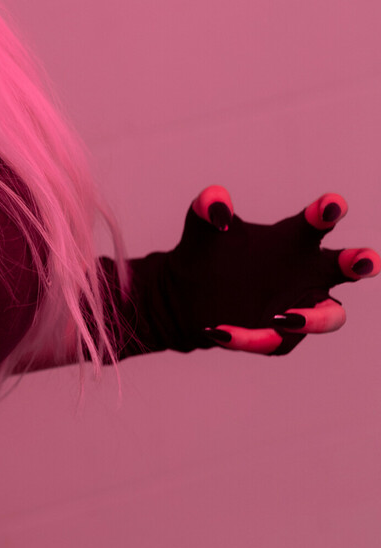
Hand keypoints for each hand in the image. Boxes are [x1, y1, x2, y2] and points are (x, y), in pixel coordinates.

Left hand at [191, 185, 377, 355]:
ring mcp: (299, 307)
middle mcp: (307, 273)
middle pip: (347, 268)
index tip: (332, 205)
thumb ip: (208, 206)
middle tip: (362, 261)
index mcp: (295, 239)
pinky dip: (252, 339)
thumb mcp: (202, 225)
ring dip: (313, 319)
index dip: (330, 212)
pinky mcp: (280, 336)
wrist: (185, 294)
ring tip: (280, 318)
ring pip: (329, 317)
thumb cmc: (209, 254)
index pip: (319, 222)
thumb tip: (219, 208)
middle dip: (360, 263)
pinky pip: (277, 342)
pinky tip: (222, 331)